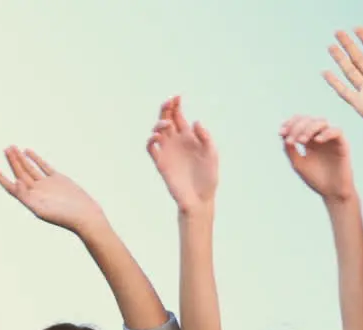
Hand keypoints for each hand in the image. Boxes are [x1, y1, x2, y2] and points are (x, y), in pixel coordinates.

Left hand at [0, 148, 104, 234]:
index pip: (11, 186)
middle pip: (20, 174)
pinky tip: (28, 151)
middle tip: (6, 149)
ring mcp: (47, 185)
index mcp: (30, 200)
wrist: (85, 216)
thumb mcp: (41, 208)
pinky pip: (43, 166)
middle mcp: (36, 192)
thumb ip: (26, 196)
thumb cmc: (63, 217)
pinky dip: (35, 159)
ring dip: (20, 159)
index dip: (0, 177)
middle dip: (12, 161)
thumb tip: (15, 182)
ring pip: (30, 168)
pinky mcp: (58, 179)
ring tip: (12, 148)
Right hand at [146, 96, 217, 212]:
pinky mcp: (161, 163)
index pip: (178, 116)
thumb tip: (195, 122)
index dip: (176, 105)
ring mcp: (167, 151)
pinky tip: (157, 137)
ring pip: (157, 131)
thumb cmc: (208, 178)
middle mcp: (176, 141)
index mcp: (189, 137)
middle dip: (165, 109)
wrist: (200, 199)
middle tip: (168, 103)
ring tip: (167, 125)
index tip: (177, 97)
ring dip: (159, 124)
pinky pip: (151, 148)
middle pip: (166, 119)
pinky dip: (151, 140)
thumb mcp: (211, 155)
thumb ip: (205, 138)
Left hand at [280, 116, 354, 201]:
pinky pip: (336, 131)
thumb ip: (290, 150)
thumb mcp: (298, 164)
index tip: (281, 133)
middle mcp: (320, 136)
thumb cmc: (315, 179)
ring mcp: (331, 139)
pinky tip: (317, 141)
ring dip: (309, 128)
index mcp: (308, 140)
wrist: (331, 192)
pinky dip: (326, 133)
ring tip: (301, 141)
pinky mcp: (342, 144)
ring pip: (321, 122)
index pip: (299, 122)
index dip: (290, 123)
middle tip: (291, 140)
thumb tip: (284, 136)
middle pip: (309, 120)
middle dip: (297, 127)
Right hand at [324, 28, 362, 146]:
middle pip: (359, 58)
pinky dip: (334, 82)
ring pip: (349, 70)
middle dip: (349, 44)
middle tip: (338, 31)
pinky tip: (326, 72)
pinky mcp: (360, 104)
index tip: (358, 28)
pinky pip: (344, 91)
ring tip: (330, 46)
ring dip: (340, 58)